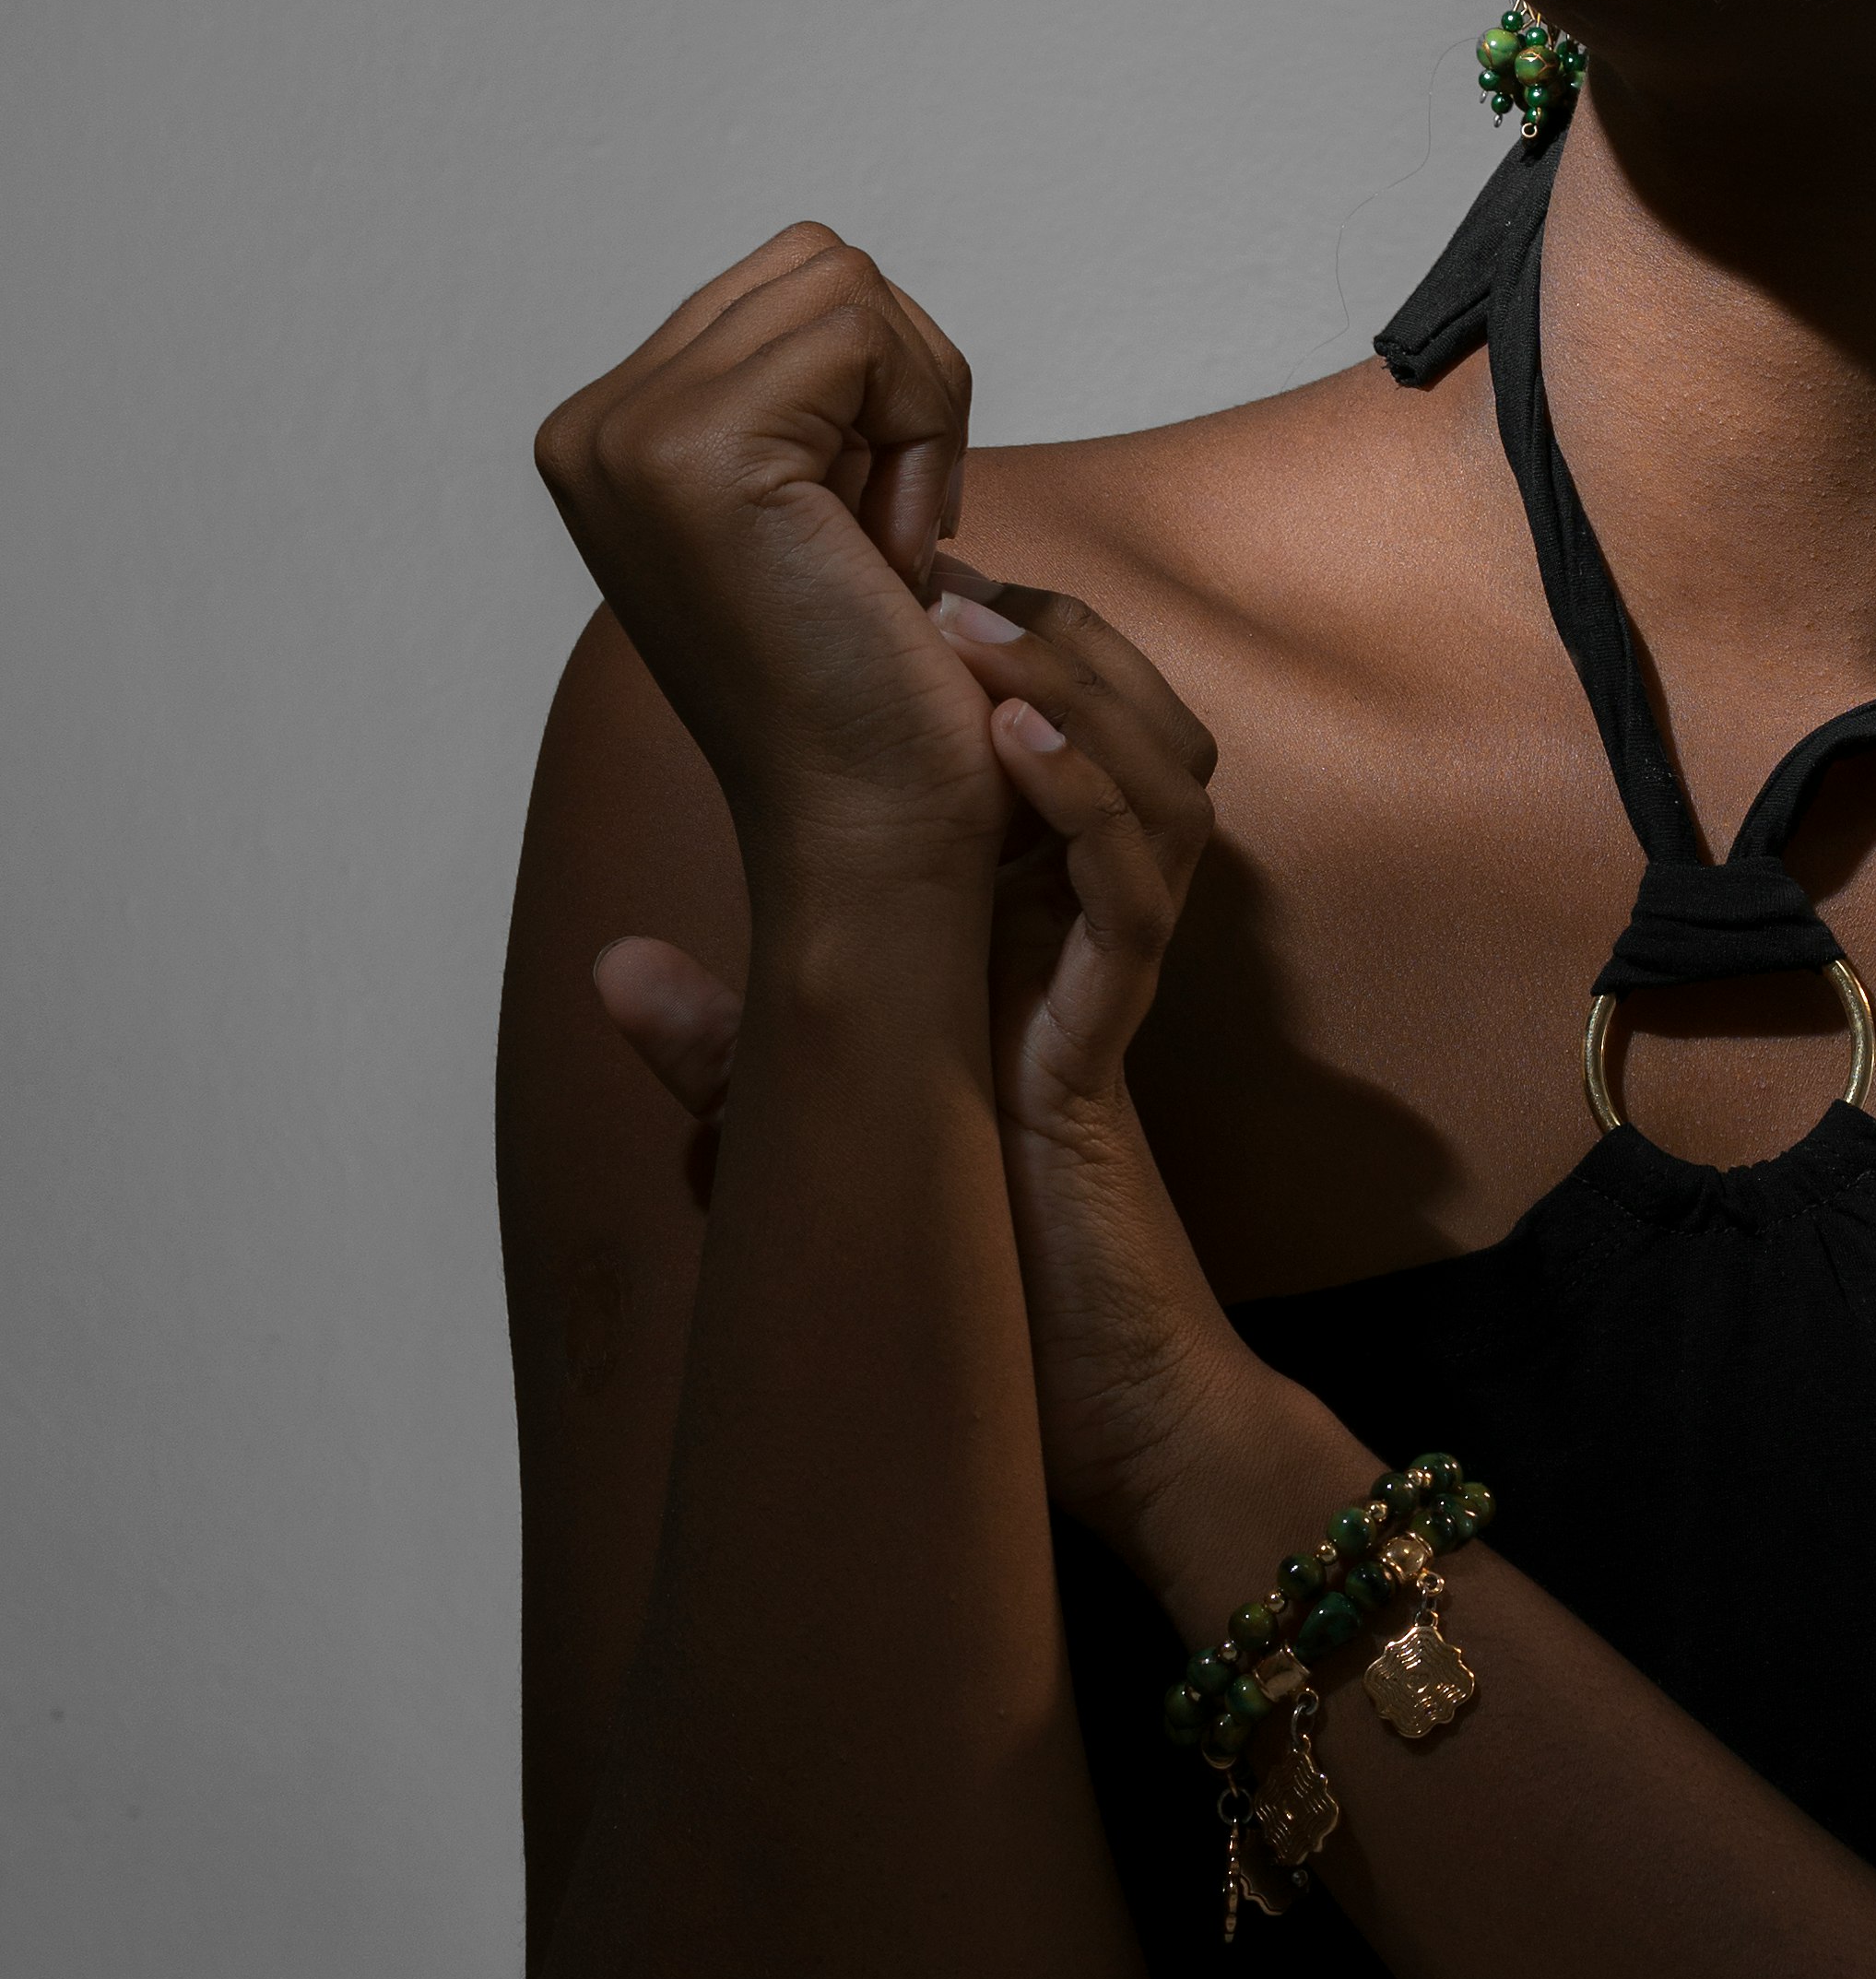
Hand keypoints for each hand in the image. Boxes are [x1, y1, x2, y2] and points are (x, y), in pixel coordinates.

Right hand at [534, 228, 994, 901]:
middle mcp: (589, 427)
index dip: (878, 392)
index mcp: (605, 437)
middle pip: (817, 266)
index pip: (788, 287)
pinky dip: (921, 432)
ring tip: (886, 547)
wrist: (875, 830)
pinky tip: (892, 556)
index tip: (875, 528)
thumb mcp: (815, 503)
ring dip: (917, 410)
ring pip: (844, 285)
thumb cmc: (878, 687)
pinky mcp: (694, 450)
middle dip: (903, 386)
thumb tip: (844, 284)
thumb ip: (796, 395)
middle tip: (893, 535)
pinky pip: (863, 333)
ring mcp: (626, 436)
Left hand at [597, 571, 1268, 1549]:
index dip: (997, 655)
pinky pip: (1134, 894)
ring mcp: (1108, 984)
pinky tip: (1014, 745)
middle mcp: (1079, 939)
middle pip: (1127, 734)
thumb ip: (721, 1058)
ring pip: (1157, 785)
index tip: (909, 581)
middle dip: (1055, 635)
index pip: (1039, 752)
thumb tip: (615, 969)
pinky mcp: (1118, 1042)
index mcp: (1017, 935)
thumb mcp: (800, 1146)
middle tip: (951, 562)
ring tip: (977, 621)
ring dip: (1072, 689)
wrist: (1082, 1416)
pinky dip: (1084, 807)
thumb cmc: (964, 1283)